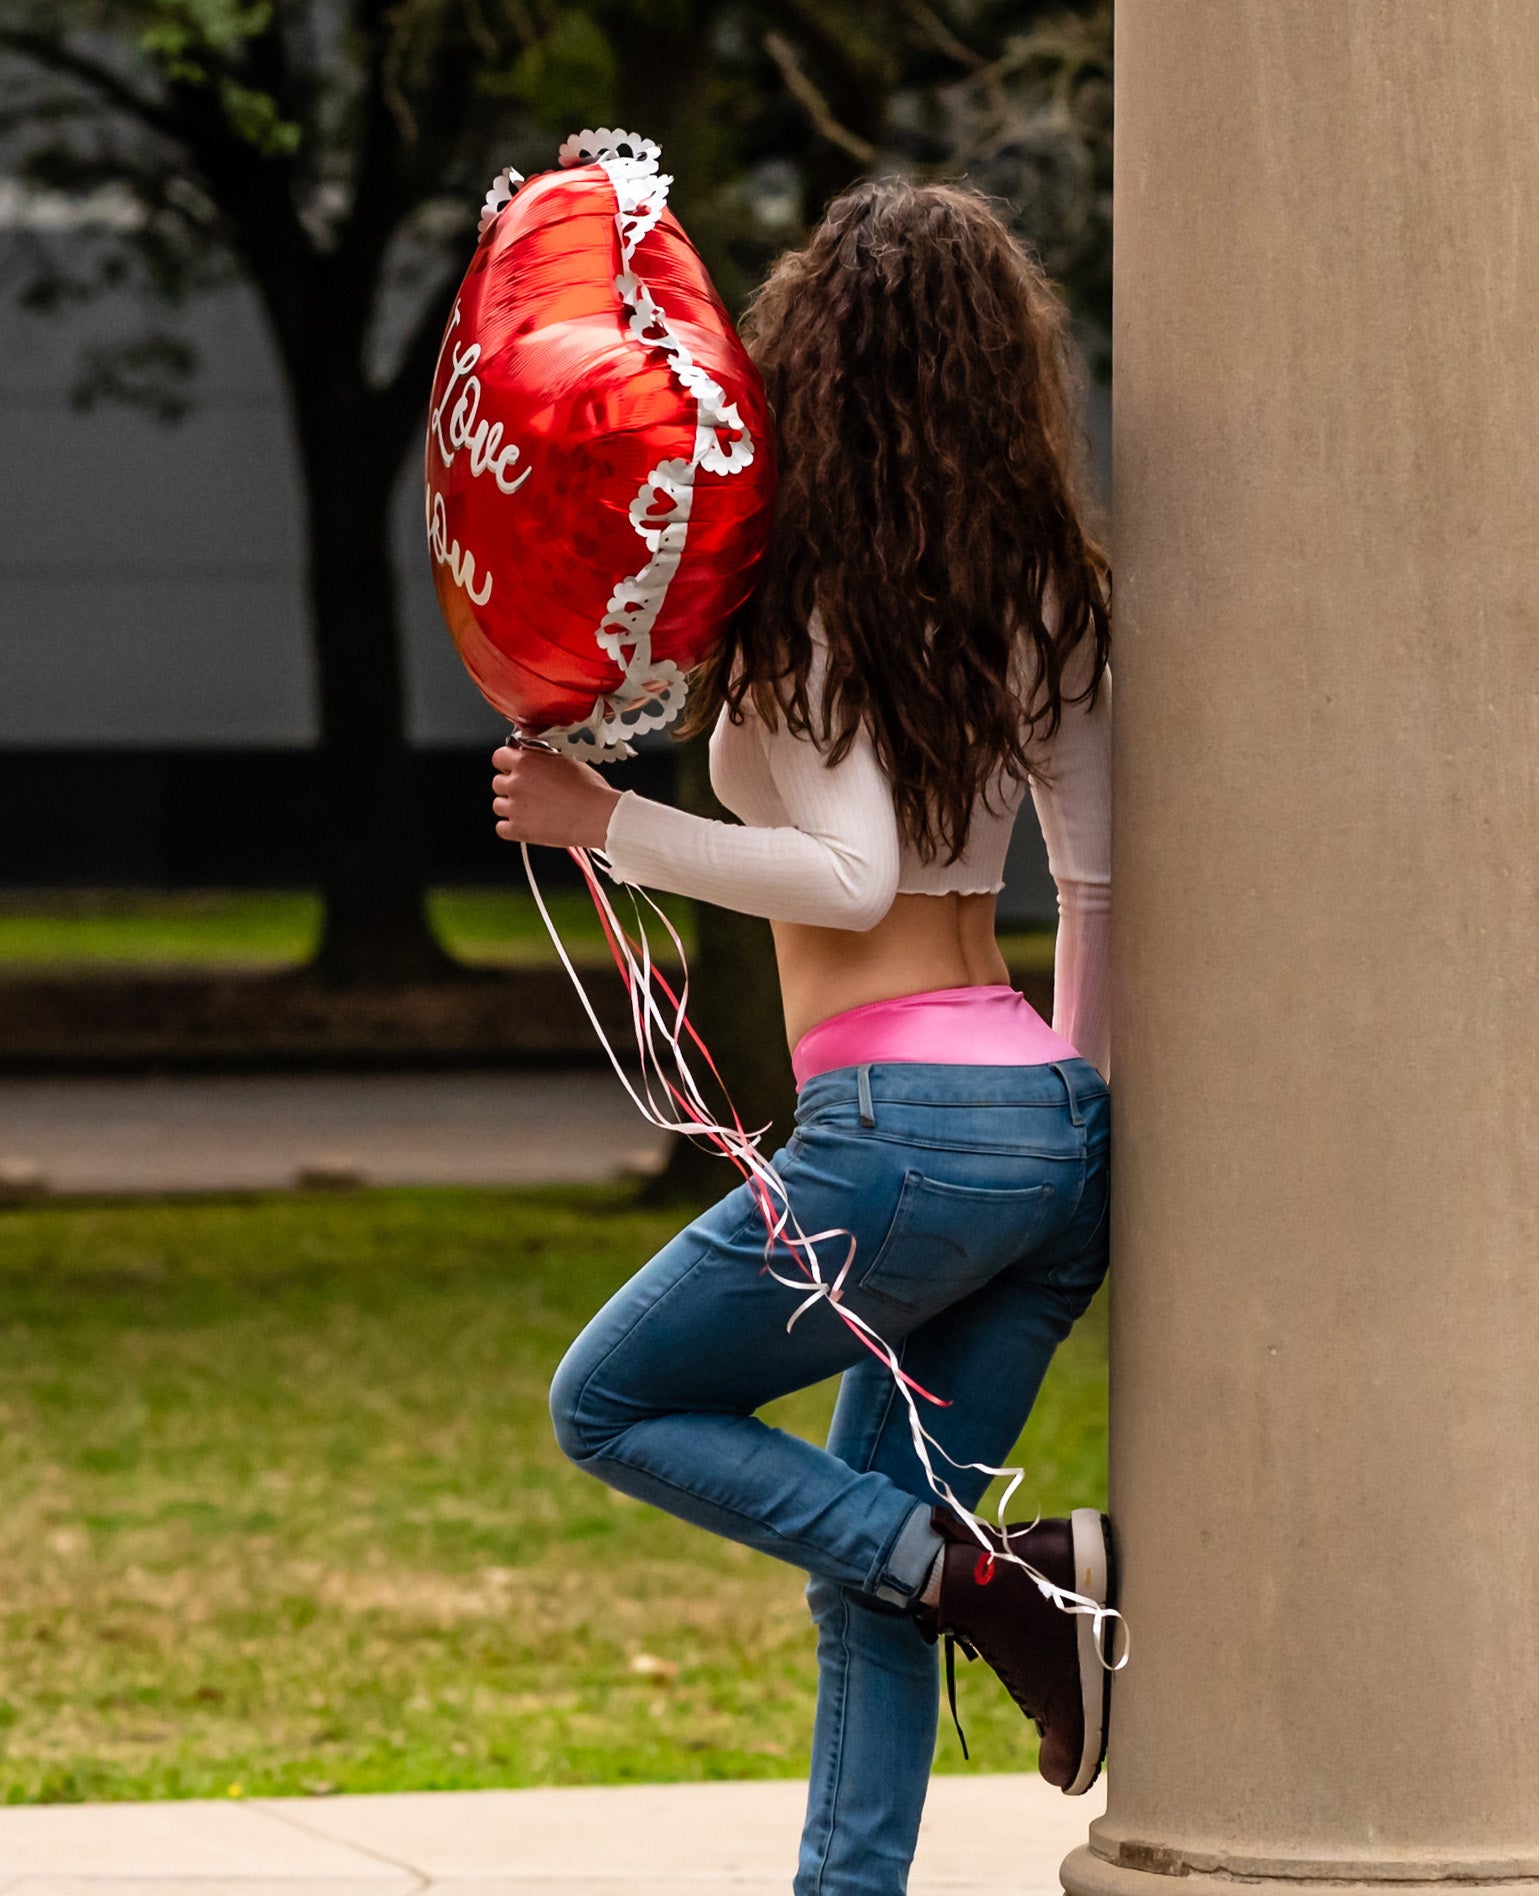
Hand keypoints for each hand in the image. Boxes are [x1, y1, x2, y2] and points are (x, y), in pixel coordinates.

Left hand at [491, 743, 621, 849]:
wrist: (598, 816)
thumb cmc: (589, 789)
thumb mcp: (566, 760)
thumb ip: (541, 756)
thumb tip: (531, 754)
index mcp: (526, 761)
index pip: (498, 757)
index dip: (507, 763)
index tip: (513, 768)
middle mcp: (516, 782)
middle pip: (497, 783)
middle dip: (511, 787)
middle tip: (530, 792)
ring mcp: (515, 807)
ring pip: (498, 805)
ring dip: (511, 807)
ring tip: (533, 809)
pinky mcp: (519, 829)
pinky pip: (501, 828)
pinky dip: (512, 828)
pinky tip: (528, 824)